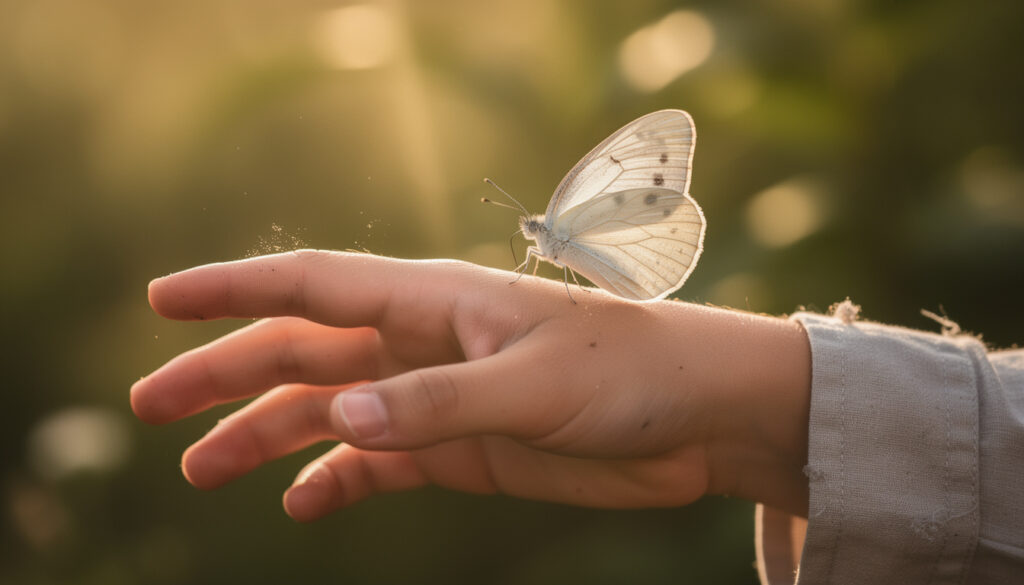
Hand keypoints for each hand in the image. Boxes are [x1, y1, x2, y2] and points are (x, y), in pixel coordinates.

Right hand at [131, 250, 810, 521]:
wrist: (699, 419)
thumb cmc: (632, 375)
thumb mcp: (533, 386)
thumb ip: (437, 403)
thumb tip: (339, 420)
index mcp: (433, 303)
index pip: (314, 286)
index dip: (234, 291)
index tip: (161, 299)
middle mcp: (422, 344)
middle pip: (301, 353)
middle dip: (225, 374)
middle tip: (151, 404)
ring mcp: (436, 397)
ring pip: (328, 411)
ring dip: (264, 435)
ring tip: (203, 468)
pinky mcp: (460, 447)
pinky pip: (376, 462)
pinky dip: (334, 481)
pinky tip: (301, 505)